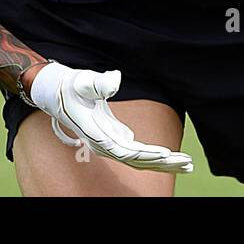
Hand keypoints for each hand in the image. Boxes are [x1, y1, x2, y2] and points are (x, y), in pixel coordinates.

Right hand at [27, 61, 192, 172]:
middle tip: (188, 164)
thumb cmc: (69, 85)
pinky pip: (136, 151)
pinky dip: (153, 154)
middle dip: (164, 163)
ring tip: (186, 164)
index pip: (125, 151)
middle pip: (138, 161)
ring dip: (163, 162)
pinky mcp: (114, 136)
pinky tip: (169, 157)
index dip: (146, 154)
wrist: (55, 91)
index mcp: (97, 135)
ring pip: (139, 159)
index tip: (166, 154)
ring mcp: (109, 142)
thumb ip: (98, 83)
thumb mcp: (82, 81)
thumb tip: (116, 79)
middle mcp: (104, 144)